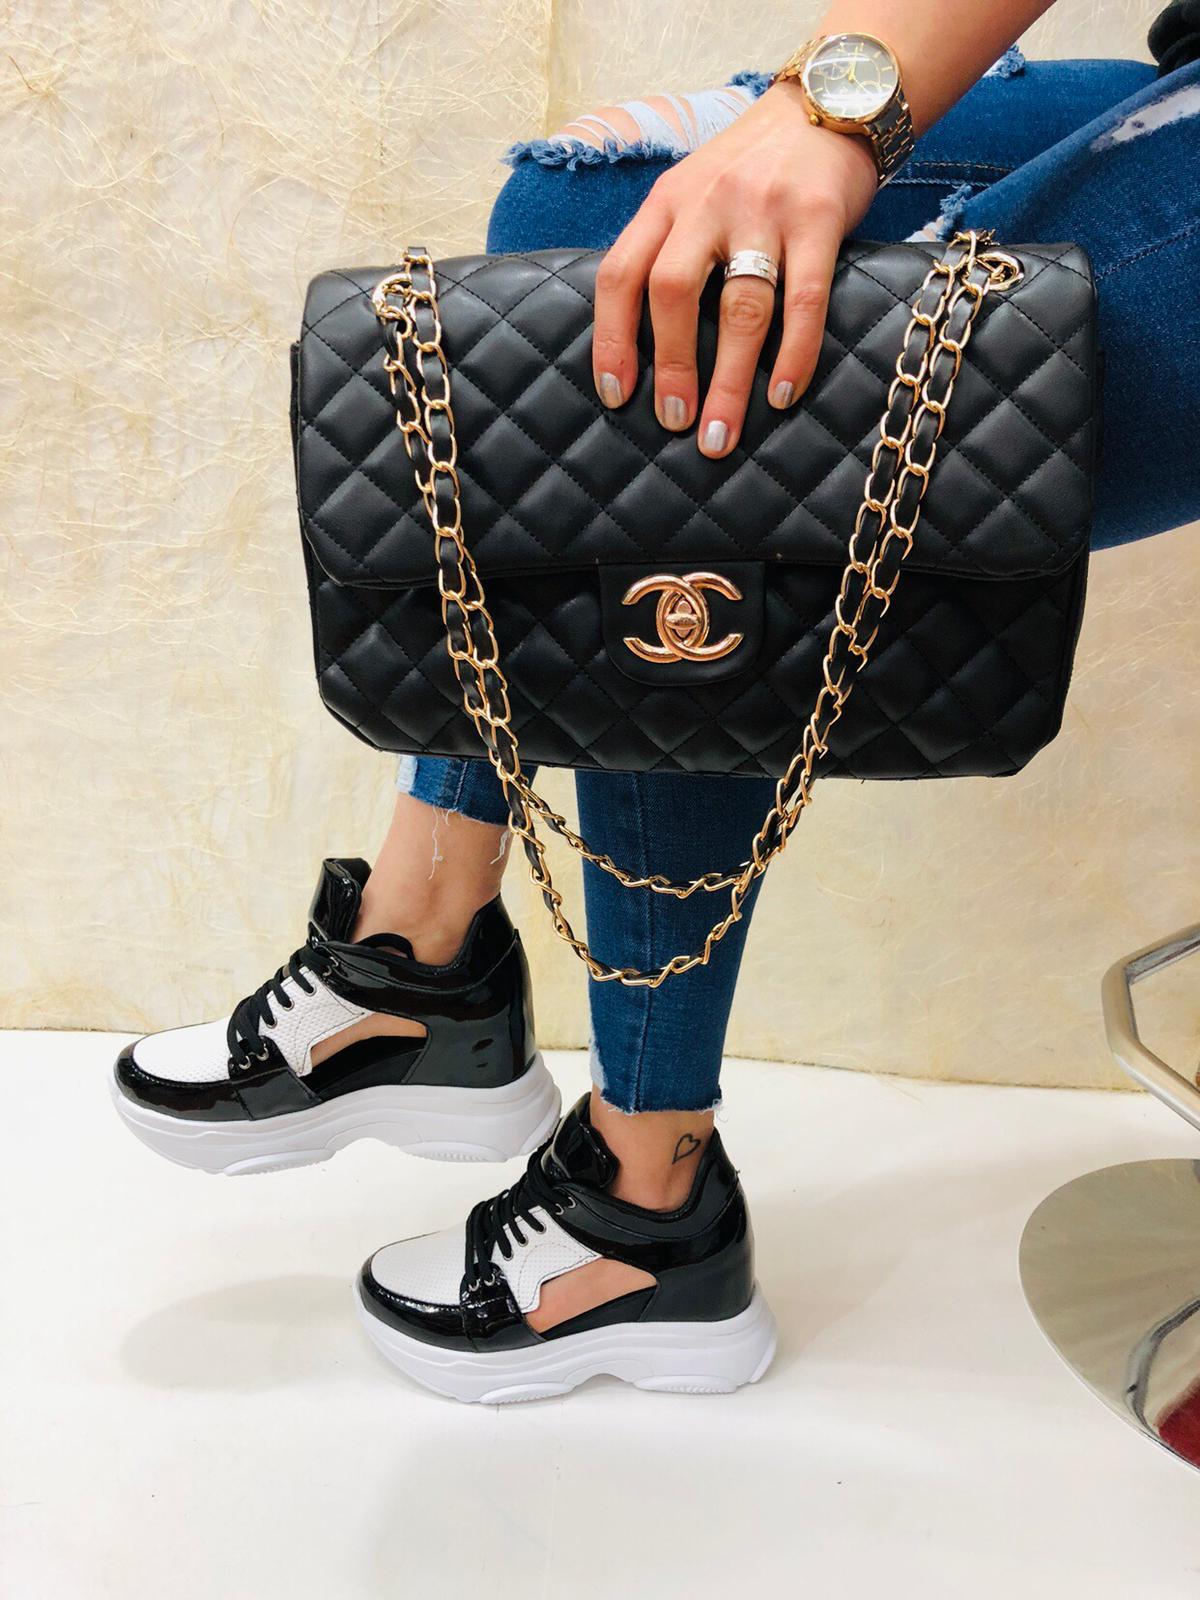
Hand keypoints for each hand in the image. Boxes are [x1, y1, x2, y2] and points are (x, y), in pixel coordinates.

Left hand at [591, 84, 878, 456]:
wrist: (826, 105)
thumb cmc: (752, 169)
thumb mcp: (693, 193)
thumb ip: (669, 249)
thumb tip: (646, 346)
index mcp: (667, 201)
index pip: (621, 274)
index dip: (612, 340)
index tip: (617, 395)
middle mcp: (708, 202)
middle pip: (674, 293)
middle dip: (672, 366)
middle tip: (675, 422)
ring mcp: (764, 210)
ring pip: (740, 306)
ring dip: (729, 379)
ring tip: (721, 434)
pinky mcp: (818, 218)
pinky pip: (804, 299)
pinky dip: (793, 354)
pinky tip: (782, 394)